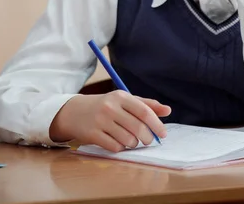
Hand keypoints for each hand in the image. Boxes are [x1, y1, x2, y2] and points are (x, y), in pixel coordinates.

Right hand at [49, 91, 170, 150]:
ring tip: (131, 140)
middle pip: (138, 127)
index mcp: (121, 96)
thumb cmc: (106, 106)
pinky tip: (118, 142)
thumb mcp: (125, 100)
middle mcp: (110, 107)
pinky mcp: (93, 135)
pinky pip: (115, 147)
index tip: (163, 134)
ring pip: (128, 139)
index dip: (157, 124)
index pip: (144, 112)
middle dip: (147, 137)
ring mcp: (100, 121)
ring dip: (134, 143)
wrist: (75, 112)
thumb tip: (168, 110)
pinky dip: (121, 148)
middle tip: (148, 140)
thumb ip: (146, 105)